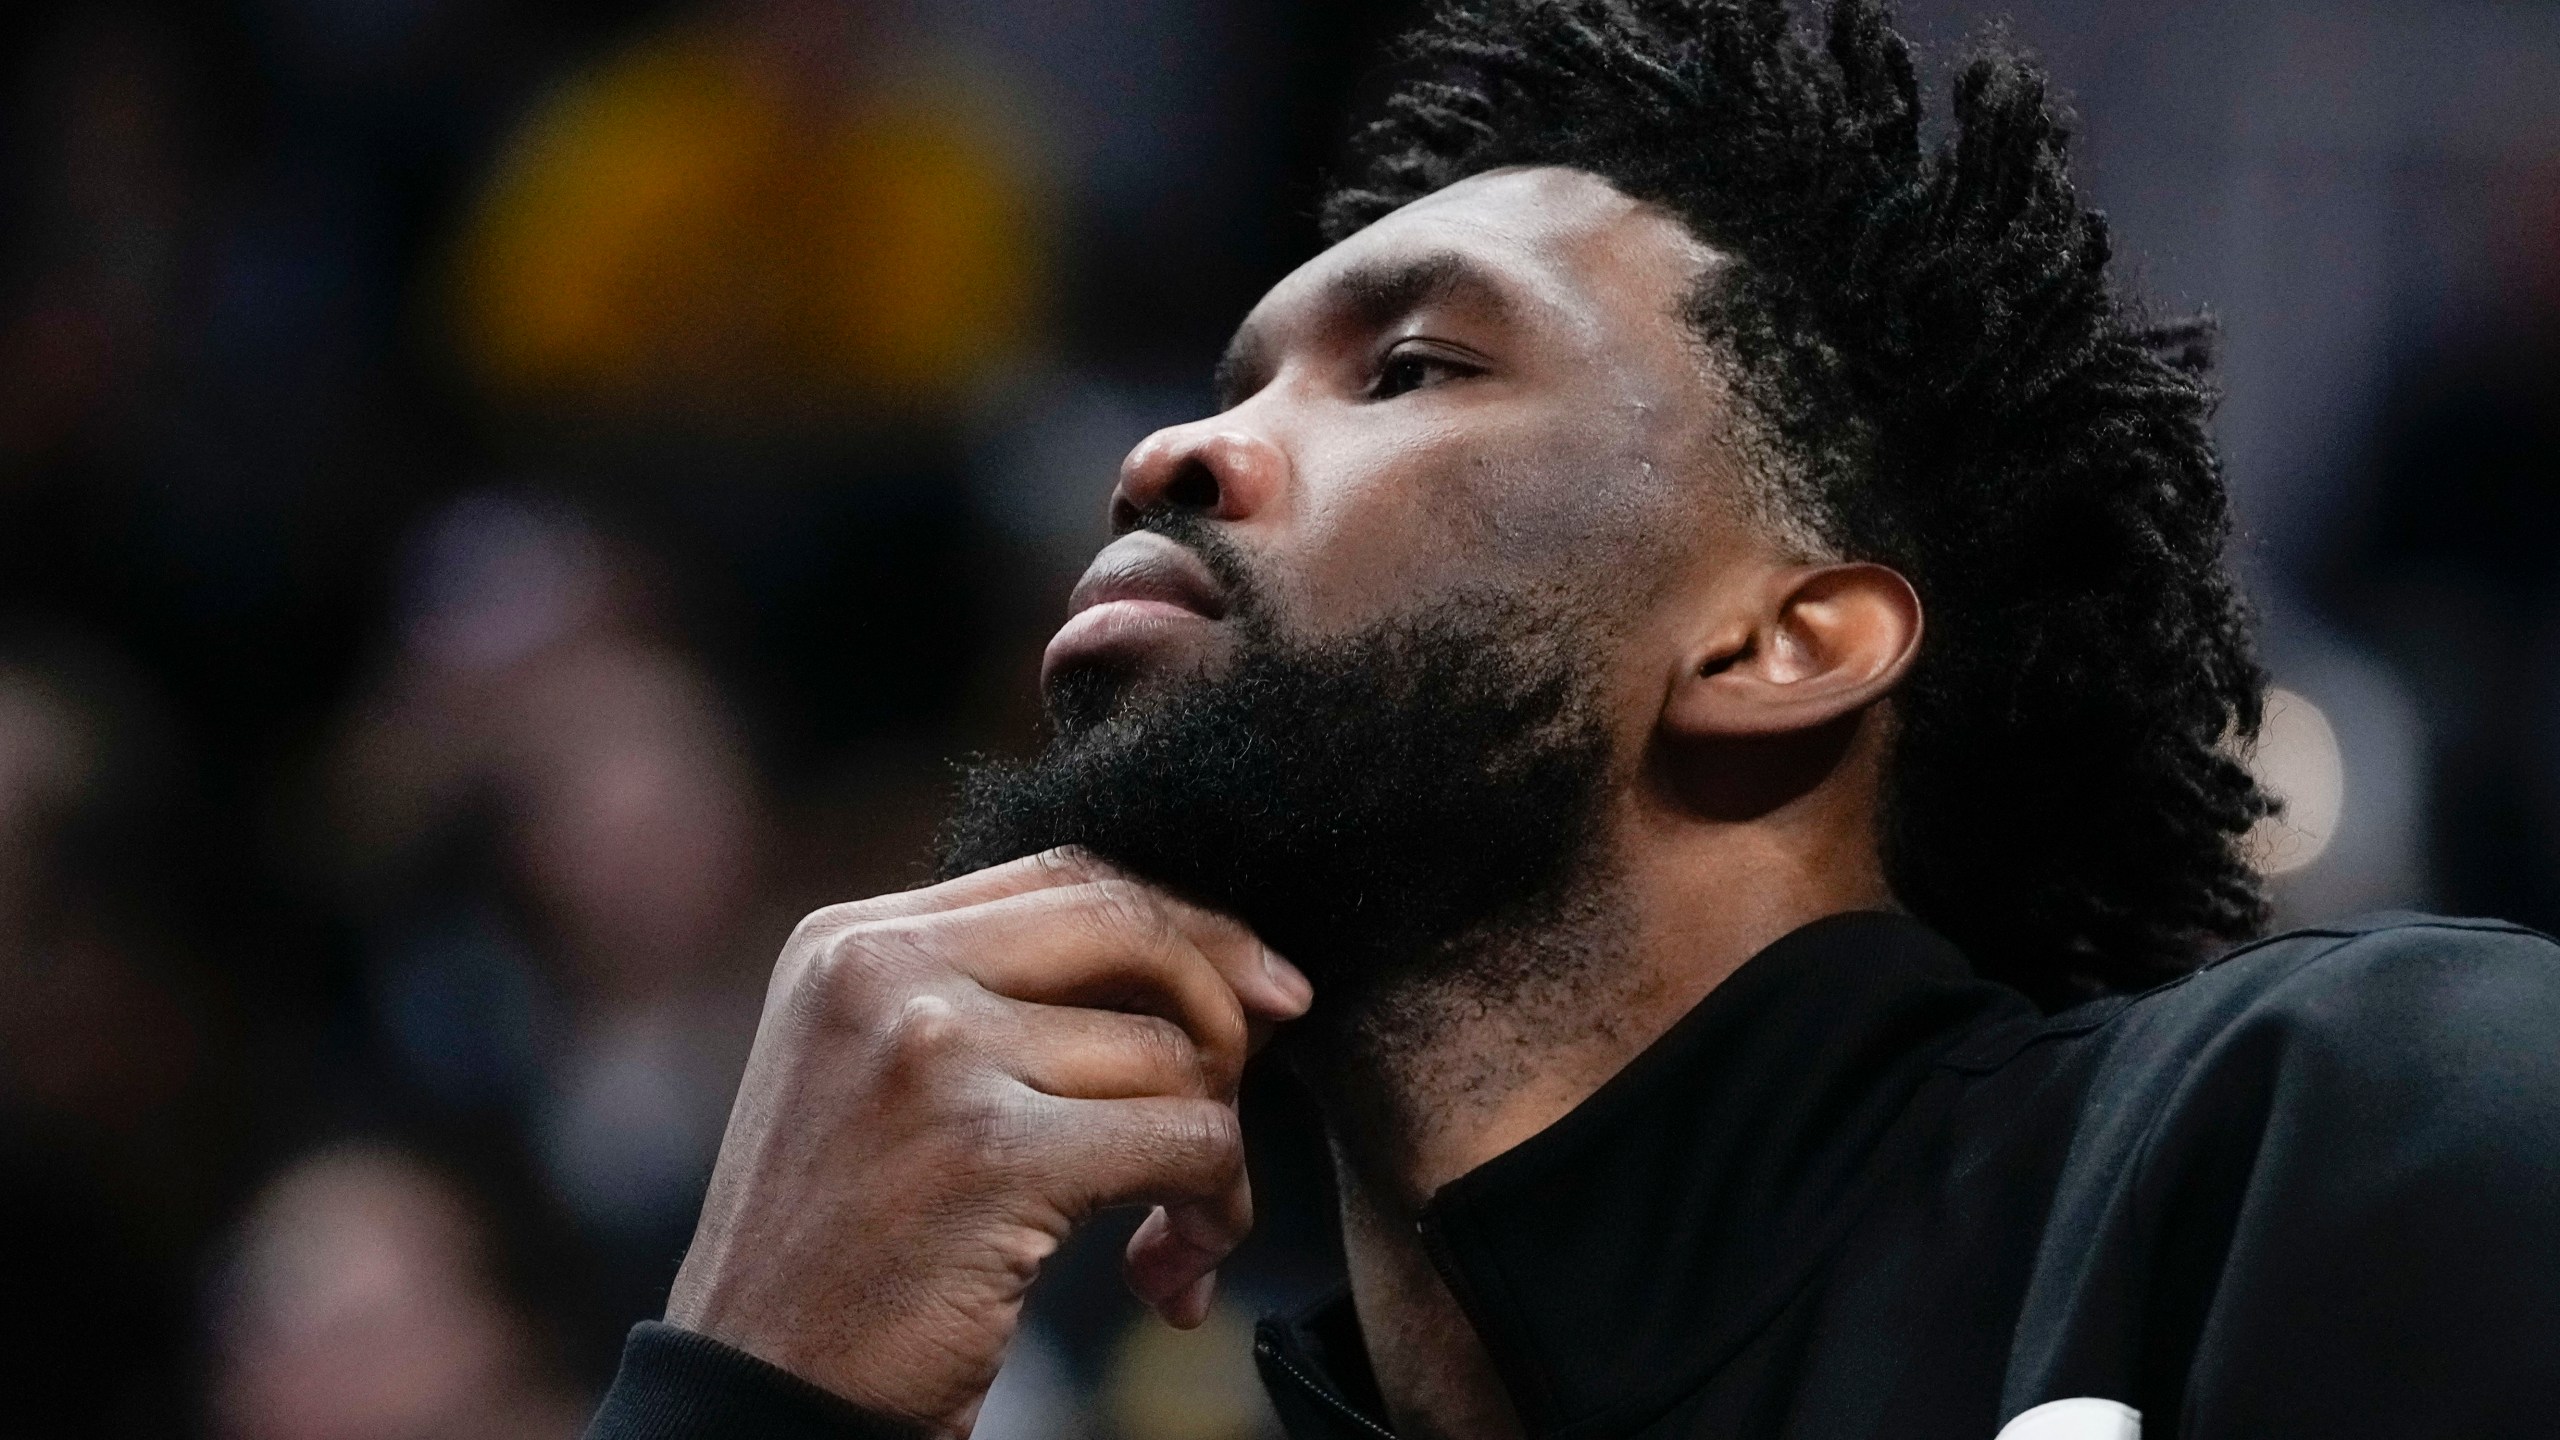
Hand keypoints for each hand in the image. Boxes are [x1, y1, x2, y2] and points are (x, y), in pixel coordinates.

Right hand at [662, 848, 1312, 1434]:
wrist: (757, 1399)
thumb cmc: (845, 1258)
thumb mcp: (886, 1081)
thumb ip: (1004, 1005)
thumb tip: (1223, 972)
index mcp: (854, 941)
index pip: (1069, 877)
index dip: (1188, 929)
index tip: (1262, 995)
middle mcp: (881, 971)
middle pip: (1132, 927)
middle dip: (1224, 1013)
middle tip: (1239, 1103)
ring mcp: (931, 1054)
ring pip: (1173, 1052)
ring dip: (1217, 1152)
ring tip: (1186, 1232)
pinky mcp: (988, 1155)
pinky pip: (1186, 1143)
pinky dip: (1214, 1211)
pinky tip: (1172, 1277)